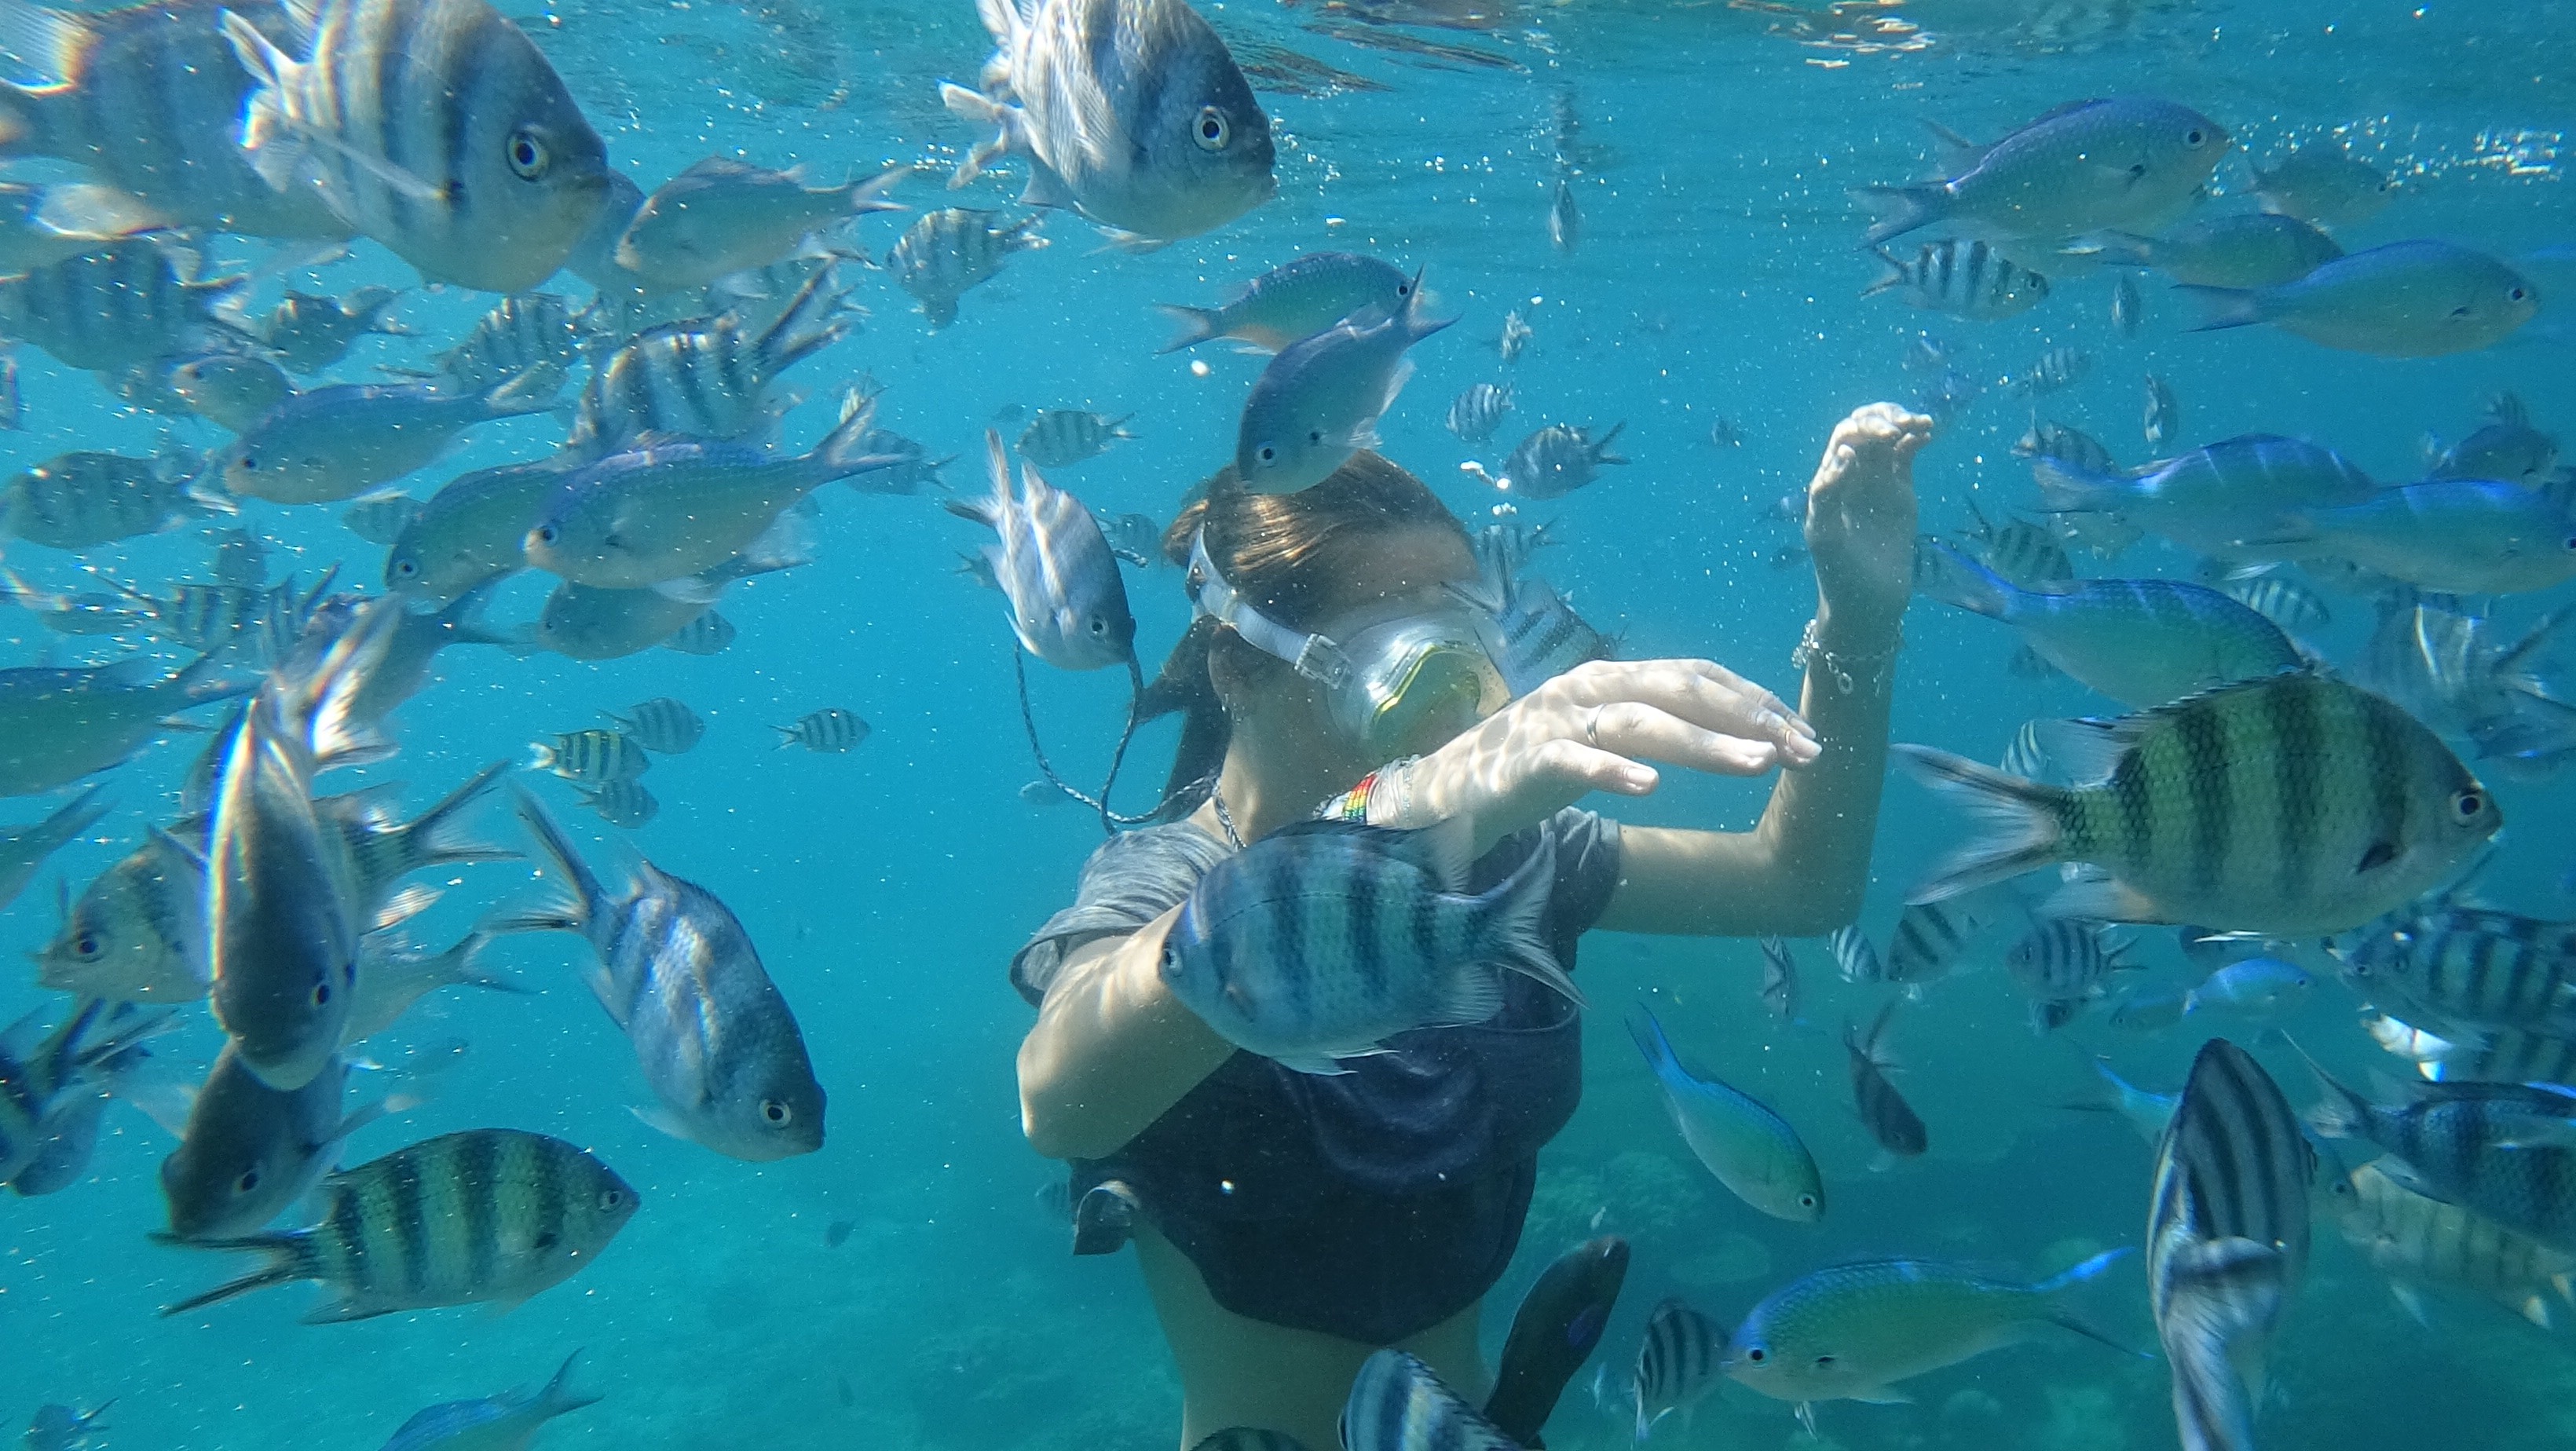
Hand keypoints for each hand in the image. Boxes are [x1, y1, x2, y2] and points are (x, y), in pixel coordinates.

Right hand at [1398, 659, 1821, 849]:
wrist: (1450, 792)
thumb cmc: (1537, 765)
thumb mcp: (1606, 738)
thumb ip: (1659, 728)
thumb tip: (1744, 738)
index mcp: (1615, 679)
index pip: (1698, 676)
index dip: (1755, 701)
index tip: (1807, 735)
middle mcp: (1590, 687)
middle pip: (1680, 691)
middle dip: (1746, 719)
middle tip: (1801, 750)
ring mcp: (1556, 721)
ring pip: (1640, 723)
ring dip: (1703, 743)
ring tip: (1756, 765)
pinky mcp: (1525, 761)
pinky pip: (1574, 762)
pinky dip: (1612, 772)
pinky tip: (1650, 787)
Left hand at [1804, 403, 1931, 638]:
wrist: (1869, 601)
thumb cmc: (1840, 572)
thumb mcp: (1826, 536)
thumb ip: (1828, 493)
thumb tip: (1848, 452)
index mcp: (1830, 481)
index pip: (1845, 437)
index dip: (1864, 428)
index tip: (1885, 437)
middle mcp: (1853, 477)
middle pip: (1866, 430)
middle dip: (1884, 418)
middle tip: (1904, 425)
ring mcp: (1877, 483)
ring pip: (1888, 439)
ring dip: (1903, 423)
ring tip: (1922, 423)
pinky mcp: (1901, 494)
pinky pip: (1906, 456)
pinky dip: (1916, 440)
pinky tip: (1927, 435)